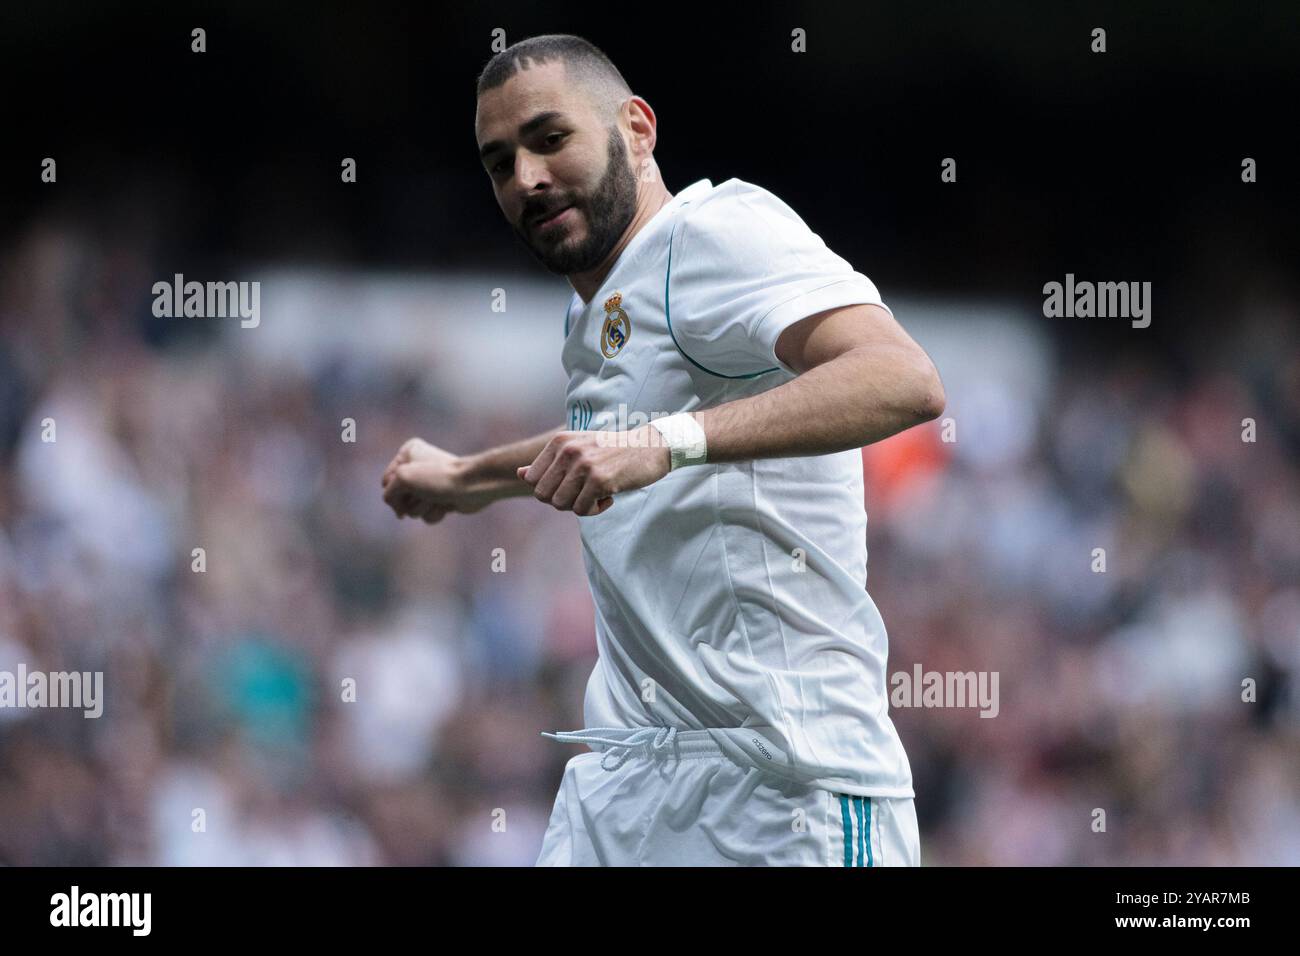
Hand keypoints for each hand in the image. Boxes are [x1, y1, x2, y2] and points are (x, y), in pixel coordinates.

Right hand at [381, 437, 487, 523]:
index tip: (411, 483)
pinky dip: (434, 513)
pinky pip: (425, 516)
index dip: (396, 489)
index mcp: (408, 453)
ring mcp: (429, 485)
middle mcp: (418, 467)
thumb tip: (400, 515)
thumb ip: (389, 494)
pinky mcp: (440, 500)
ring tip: (438, 497)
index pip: (386, 482)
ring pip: (411, 510)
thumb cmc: (438, 477)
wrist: (471, 486)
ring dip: (423, 507)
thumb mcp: (403, 479)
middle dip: (411, 500)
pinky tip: (446, 505)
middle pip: (398, 498)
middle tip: (426, 491)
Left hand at [517, 427, 670, 516]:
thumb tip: (519, 474)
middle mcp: (568, 450)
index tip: (571, 484)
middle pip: (542, 495)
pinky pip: (582, 511)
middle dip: (562, 500)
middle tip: (583, 493)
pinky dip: (595, 509)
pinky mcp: (600, 480)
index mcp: (559, 441)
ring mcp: (583, 465)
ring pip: (560, 505)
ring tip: (597, 494)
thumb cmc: (614, 450)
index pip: (531, 480)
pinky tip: (610, 496)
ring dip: (579, 506)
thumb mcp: (578, 448)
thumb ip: (549, 462)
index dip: (549, 490)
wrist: (651, 446)